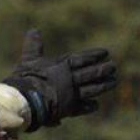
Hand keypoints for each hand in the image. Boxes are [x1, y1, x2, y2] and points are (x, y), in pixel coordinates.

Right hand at [2, 29, 116, 131]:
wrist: (25, 99)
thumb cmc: (25, 78)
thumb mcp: (29, 59)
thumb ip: (33, 46)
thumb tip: (34, 30)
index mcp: (62, 66)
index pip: (81, 59)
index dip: (94, 55)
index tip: (105, 52)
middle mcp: (70, 79)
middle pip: (91, 73)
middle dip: (103, 70)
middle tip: (113, 67)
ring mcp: (71, 94)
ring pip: (92, 89)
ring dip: (103, 85)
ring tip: (114, 82)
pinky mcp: (69, 109)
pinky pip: (83, 107)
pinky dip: (90, 106)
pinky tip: (95, 104)